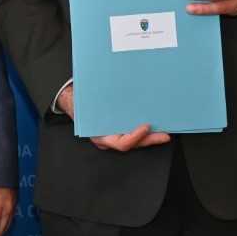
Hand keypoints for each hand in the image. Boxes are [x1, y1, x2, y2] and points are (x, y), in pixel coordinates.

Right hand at [56, 86, 170, 151]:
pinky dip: (144, 130)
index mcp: (100, 135)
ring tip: (164, 130)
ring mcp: (113, 135)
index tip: (146, 127)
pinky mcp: (118, 129)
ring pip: (135, 141)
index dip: (135, 137)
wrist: (71, 98)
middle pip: (133, 144)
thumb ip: (101, 102)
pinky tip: (154, 123)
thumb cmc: (79, 100)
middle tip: (165, 135)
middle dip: (150, 140)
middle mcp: (108, 139)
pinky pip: (132, 133)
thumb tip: (114, 92)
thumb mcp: (88, 101)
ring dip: (150, 136)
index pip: (122, 143)